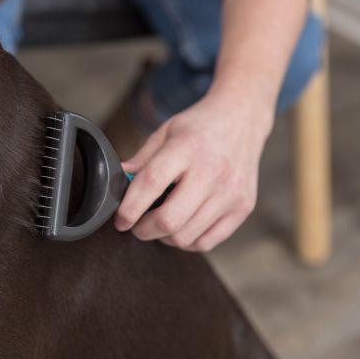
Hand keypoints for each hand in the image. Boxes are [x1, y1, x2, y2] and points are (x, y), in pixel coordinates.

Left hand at [113, 89, 272, 251]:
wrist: (242, 118)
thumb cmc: (199, 126)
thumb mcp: (165, 132)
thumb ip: (141, 160)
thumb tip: (116, 185)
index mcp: (187, 147)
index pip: (151, 183)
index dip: (130, 208)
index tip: (121, 220)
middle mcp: (212, 171)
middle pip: (169, 219)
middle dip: (143, 230)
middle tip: (137, 225)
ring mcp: (231, 192)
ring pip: (185, 236)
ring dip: (164, 237)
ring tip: (159, 224)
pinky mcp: (243, 207)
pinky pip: (206, 242)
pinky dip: (187, 242)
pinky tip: (181, 227)